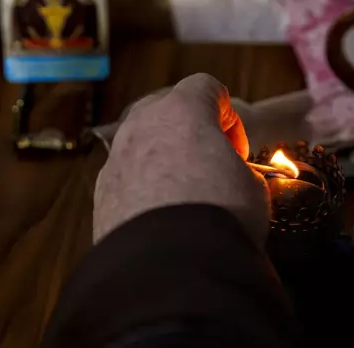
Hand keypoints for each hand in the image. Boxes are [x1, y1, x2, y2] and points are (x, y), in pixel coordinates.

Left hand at [94, 74, 269, 246]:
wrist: (170, 267)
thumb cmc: (220, 213)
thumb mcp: (253, 186)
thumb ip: (241, 169)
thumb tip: (232, 176)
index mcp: (182, 111)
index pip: (206, 87)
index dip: (229, 116)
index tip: (239, 150)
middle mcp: (141, 126)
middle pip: (167, 109)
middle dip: (191, 131)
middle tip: (211, 162)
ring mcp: (116, 159)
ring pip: (142, 144)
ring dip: (165, 159)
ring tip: (187, 192)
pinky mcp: (101, 195)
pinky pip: (127, 178)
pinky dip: (145, 188)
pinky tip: (164, 215)